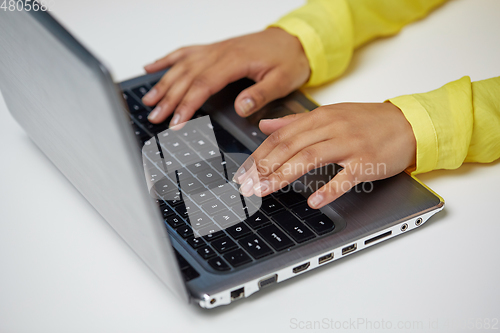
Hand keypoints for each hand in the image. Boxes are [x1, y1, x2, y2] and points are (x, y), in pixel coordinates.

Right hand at [142, 28, 309, 126]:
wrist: (295, 40)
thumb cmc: (289, 59)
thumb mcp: (282, 81)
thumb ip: (260, 94)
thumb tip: (240, 107)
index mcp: (235, 61)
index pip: (203, 85)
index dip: (187, 104)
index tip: (176, 121)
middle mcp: (220, 53)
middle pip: (187, 76)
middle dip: (168, 98)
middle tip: (155, 116)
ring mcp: (215, 49)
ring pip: (182, 65)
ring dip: (163, 82)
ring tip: (149, 100)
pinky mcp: (214, 49)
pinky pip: (185, 52)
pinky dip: (167, 60)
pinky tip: (152, 67)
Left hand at [237, 103, 416, 208]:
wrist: (408, 123)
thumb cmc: (368, 121)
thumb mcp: (329, 114)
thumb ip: (295, 121)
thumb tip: (265, 125)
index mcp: (320, 116)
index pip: (282, 135)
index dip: (260, 153)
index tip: (244, 171)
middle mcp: (332, 127)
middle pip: (291, 146)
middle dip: (264, 167)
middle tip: (247, 185)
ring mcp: (350, 144)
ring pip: (311, 158)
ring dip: (284, 175)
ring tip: (266, 191)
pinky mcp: (367, 161)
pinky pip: (345, 177)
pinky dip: (329, 190)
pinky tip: (314, 202)